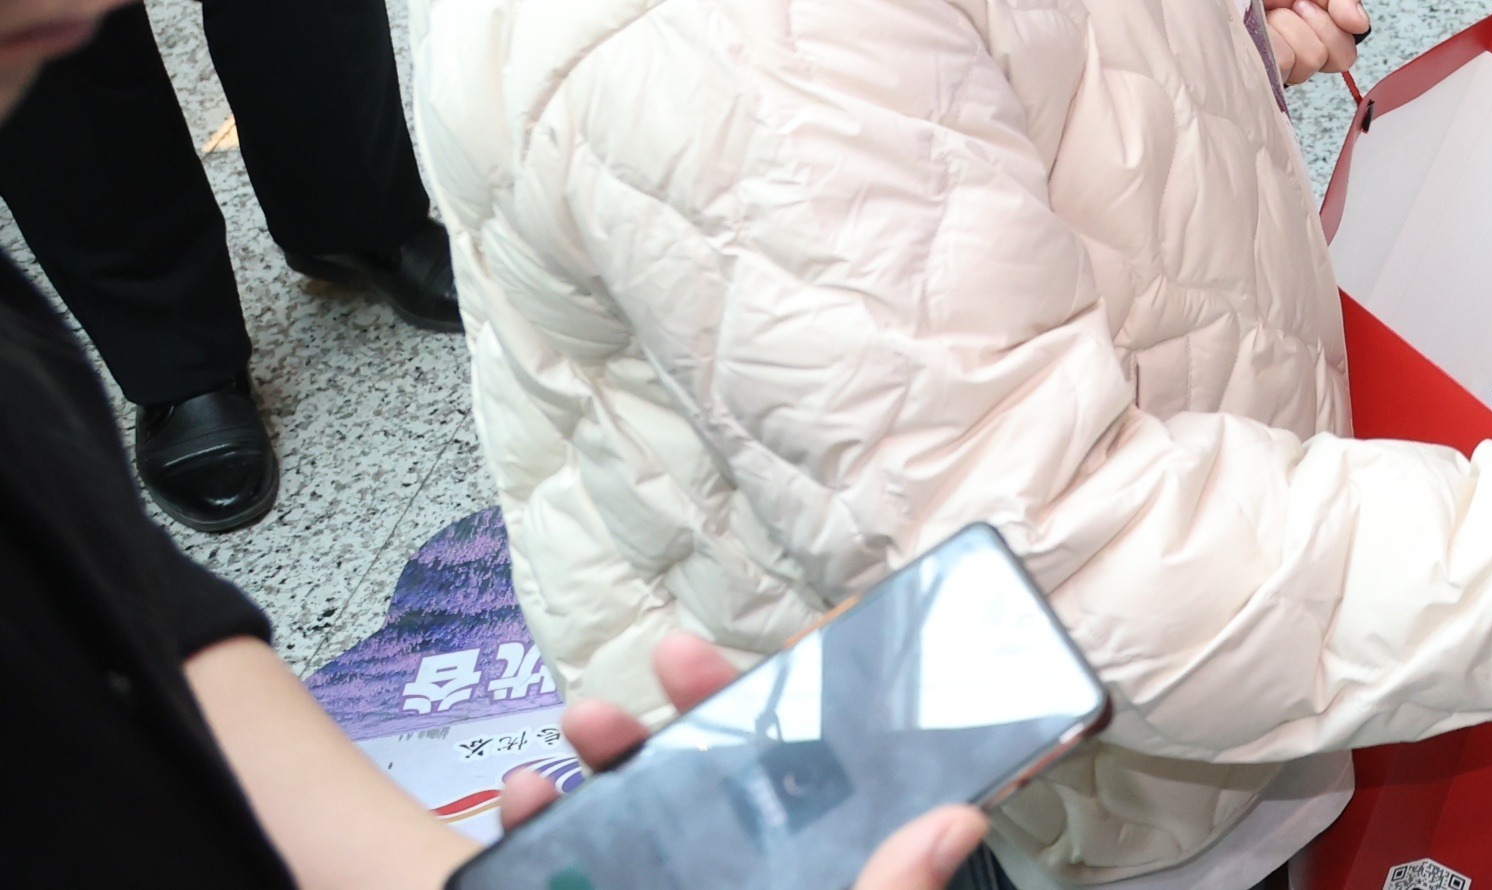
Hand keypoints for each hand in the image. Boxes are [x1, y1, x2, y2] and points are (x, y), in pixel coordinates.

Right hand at [498, 629, 987, 888]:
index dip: (822, 708)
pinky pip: (578, 876)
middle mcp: (752, 885)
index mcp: (826, 883)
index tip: (811, 640)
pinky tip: (525, 806)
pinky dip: (545, 837)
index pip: (833, 785)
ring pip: (644, 823)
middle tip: (675, 660)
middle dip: (699, 716)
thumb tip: (953, 821)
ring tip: (584, 726)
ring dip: (610, 765)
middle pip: (732, 786)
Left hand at [1263, 0, 1367, 86]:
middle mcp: (1297, 59)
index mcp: (1317, 39)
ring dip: (1283, 28)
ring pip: (1299, 62)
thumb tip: (1361, 22)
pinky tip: (1254, 27)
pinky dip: (1267, 38)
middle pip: (1321, 59)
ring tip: (1266, 14)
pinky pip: (1276, 64)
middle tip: (1288, 7)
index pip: (1343, 56)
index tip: (1305, 2)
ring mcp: (1274, 68)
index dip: (1327, 27)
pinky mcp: (1253, 71)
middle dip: (1305, 24)